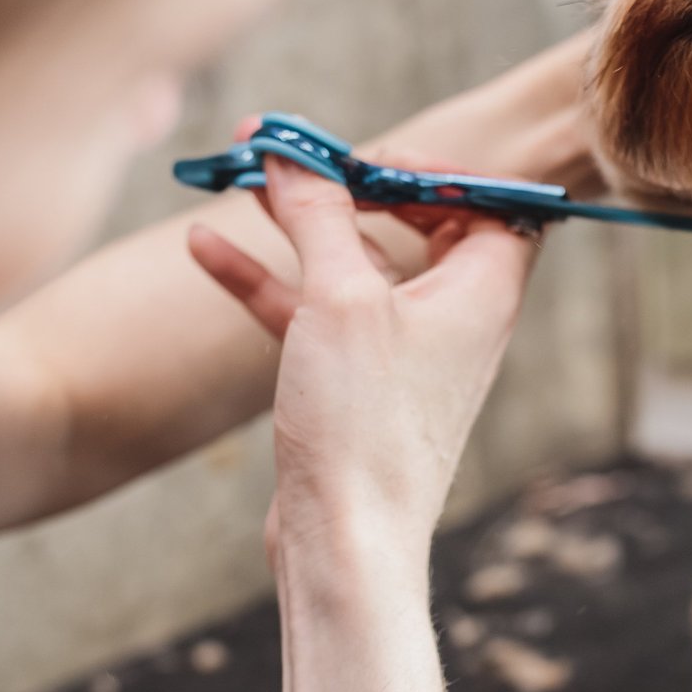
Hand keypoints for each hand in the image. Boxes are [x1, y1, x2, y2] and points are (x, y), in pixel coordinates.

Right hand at [188, 159, 537, 593]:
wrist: (344, 541)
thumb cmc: (366, 423)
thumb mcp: (342, 298)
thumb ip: (319, 216)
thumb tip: (295, 153)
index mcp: (484, 289)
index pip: (487, 200)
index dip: (434, 168)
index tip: (369, 155)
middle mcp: (452, 317)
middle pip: (412, 225)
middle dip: (346, 184)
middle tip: (288, 149)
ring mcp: (401, 353)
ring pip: (351, 266)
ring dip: (296, 223)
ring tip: (237, 175)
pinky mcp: (353, 385)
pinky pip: (313, 314)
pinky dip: (267, 281)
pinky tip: (204, 248)